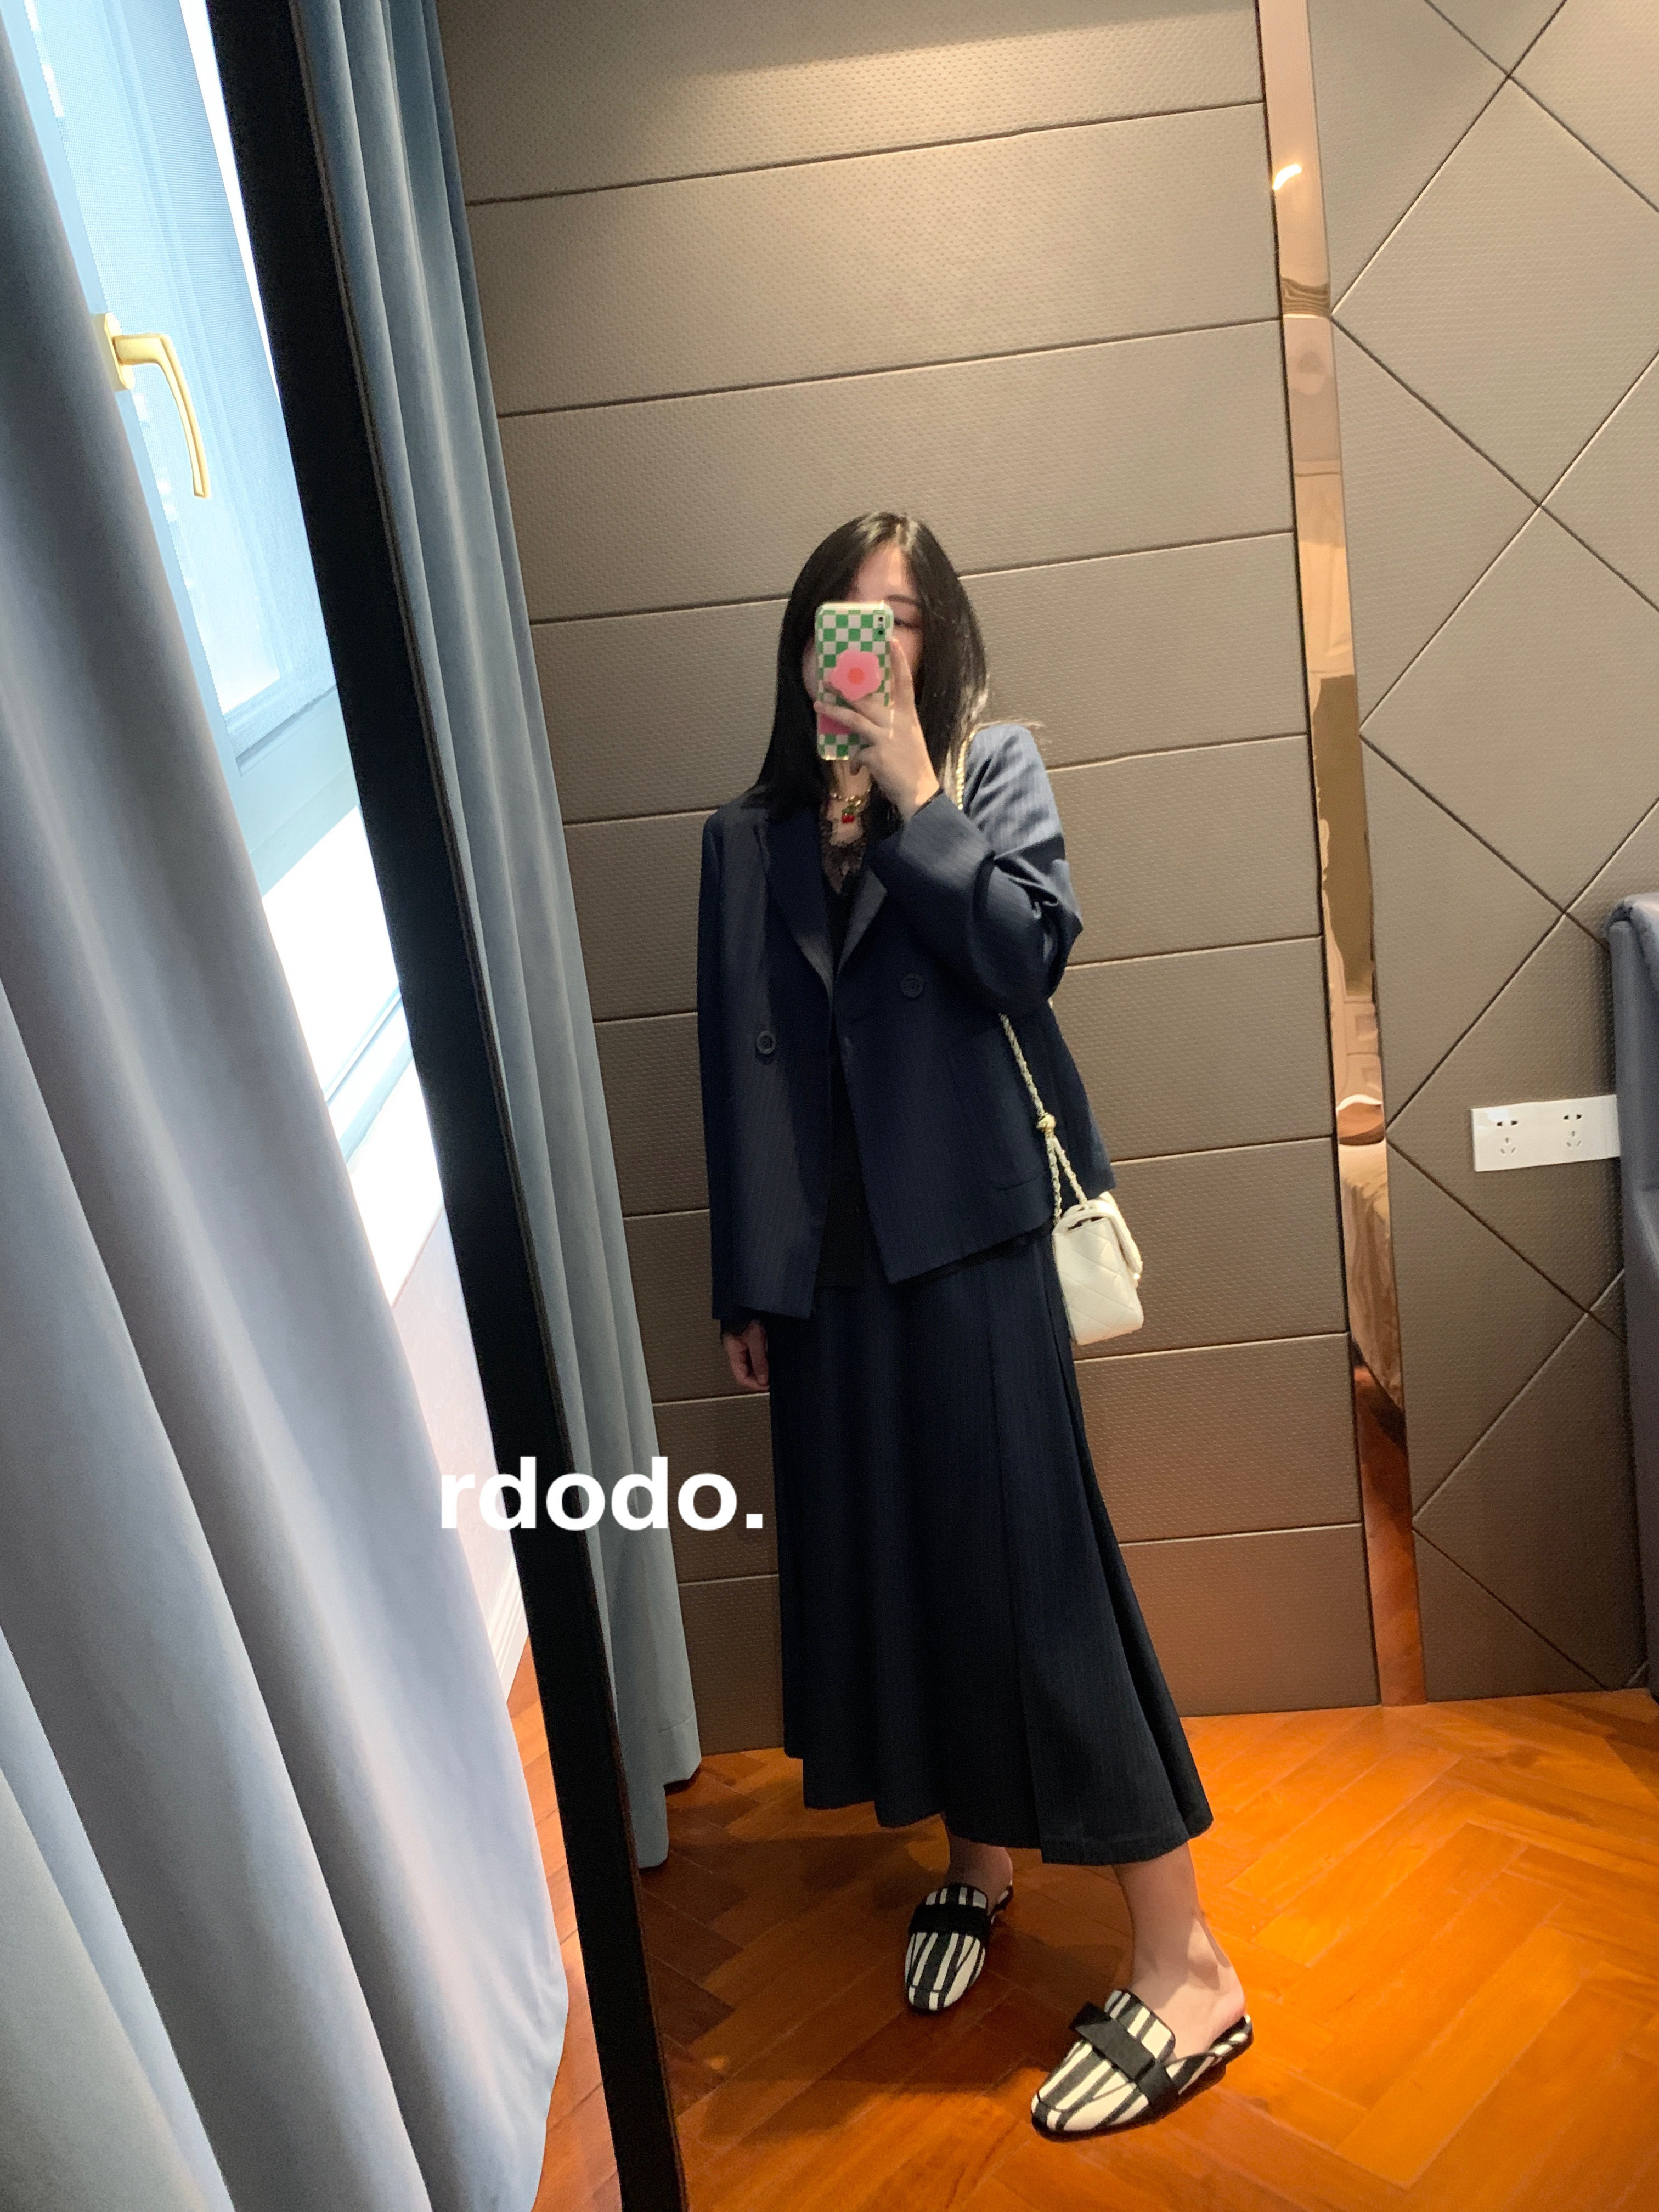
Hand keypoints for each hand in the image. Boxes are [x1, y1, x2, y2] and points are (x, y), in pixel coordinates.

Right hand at [722, 1318, 768, 1391]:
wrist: (748, 1296)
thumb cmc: (747, 1312)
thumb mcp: (756, 1338)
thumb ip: (759, 1360)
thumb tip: (764, 1379)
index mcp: (732, 1349)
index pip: (740, 1376)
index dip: (754, 1384)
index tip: (767, 1386)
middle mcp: (736, 1347)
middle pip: (746, 1371)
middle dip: (759, 1377)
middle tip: (772, 1380)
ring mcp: (742, 1341)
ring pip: (751, 1363)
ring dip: (762, 1368)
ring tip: (773, 1369)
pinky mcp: (750, 1335)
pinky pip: (756, 1353)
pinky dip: (763, 1358)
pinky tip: (771, 1357)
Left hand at [816, 636, 938, 819]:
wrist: (920, 793)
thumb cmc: (913, 766)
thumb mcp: (908, 739)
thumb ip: (889, 727)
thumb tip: (865, 729)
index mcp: (908, 715)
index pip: (905, 682)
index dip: (898, 661)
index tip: (889, 640)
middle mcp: (898, 722)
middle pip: (867, 699)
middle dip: (845, 687)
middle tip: (828, 678)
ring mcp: (887, 736)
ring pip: (855, 718)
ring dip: (834, 711)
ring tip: (818, 705)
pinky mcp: (877, 754)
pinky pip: (857, 753)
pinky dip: (855, 761)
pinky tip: (858, 769)